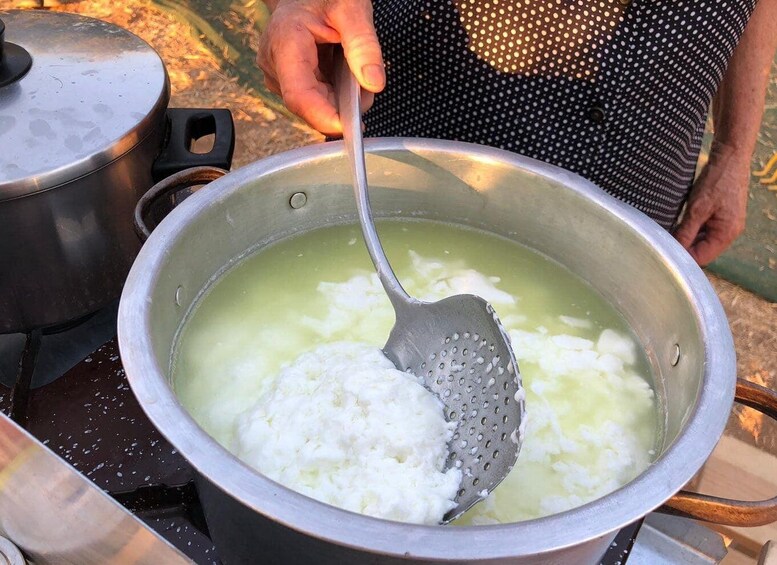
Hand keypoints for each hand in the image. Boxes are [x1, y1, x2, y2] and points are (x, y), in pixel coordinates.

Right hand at [257, 0, 384, 135]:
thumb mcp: (352, 9)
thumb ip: (364, 45)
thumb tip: (374, 84)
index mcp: (285, 42)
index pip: (299, 96)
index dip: (325, 117)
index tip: (353, 125)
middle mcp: (275, 64)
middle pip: (308, 106)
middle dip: (341, 108)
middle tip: (365, 89)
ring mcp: (278, 75)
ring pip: (313, 107)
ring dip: (340, 102)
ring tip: (354, 74)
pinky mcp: (286, 81)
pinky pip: (313, 100)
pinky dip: (334, 96)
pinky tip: (343, 78)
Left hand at [673, 143, 750, 265]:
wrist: (729, 157)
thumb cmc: (716, 181)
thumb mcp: (696, 208)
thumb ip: (685, 232)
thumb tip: (673, 250)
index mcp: (726, 234)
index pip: (701, 258)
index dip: (682, 257)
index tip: (663, 250)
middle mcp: (729, 233)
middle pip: (702, 251)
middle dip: (683, 247)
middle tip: (662, 241)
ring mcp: (725, 224)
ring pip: (701, 240)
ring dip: (685, 237)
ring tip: (668, 231)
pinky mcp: (720, 216)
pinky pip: (703, 230)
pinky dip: (691, 229)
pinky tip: (678, 224)